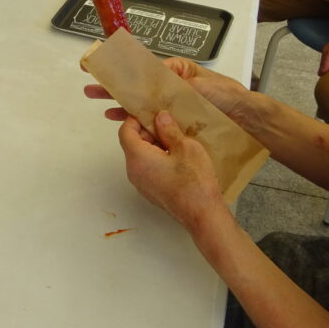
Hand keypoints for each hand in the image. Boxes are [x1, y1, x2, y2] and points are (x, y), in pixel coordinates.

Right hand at [85, 56, 267, 134]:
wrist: (248, 119)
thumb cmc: (229, 96)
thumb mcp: (202, 83)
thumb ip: (178, 83)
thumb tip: (156, 83)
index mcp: (176, 72)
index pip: (144, 68)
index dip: (122, 66)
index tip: (104, 62)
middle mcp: (170, 87)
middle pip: (137, 85)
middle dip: (114, 85)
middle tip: (91, 85)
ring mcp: (171, 105)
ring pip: (139, 102)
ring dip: (119, 102)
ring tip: (99, 102)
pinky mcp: (173, 121)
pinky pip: (149, 119)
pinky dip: (133, 118)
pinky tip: (118, 117)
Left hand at [118, 111, 225, 229]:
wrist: (203, 215)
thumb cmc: (194, 180)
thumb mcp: (185, 147)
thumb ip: (169, 130)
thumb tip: (159, 117)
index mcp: (137, 158)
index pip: (125, 131)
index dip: (136, 119)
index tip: (151, 113)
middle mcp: (133, 171)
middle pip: (132, 144)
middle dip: (147, 131)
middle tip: (167, 125)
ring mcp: (141, 184)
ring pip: (140, 157)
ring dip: (154, 145)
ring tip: (175, 140)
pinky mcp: (151, 192)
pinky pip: (147, 169)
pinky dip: (156, 159)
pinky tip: (176, 157)